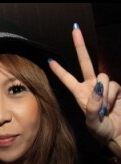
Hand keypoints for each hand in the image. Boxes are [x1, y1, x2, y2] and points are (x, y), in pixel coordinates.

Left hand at [49, 24, 120, 147]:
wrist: (117, 133)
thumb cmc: (101, 130)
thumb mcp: (91, 122)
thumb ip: (91, 106)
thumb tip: (96, 87)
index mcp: (79, 94)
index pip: (67, 79)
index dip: (59, 70)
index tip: (50, 60)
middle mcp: (90, 87)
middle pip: (85, 62)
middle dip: (80, 45)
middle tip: (75, 30)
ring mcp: (103, 87)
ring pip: (102, 77)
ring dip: (103, 93)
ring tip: (103, 108)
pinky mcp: (116, 89)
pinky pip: (114, 85)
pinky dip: (112, 95)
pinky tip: (111, 106)